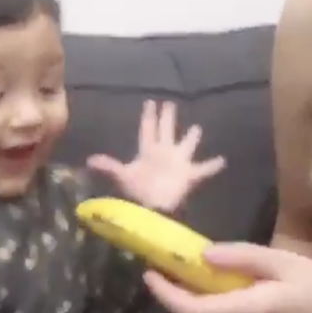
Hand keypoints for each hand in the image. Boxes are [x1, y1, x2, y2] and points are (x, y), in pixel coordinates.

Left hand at [86, 100, 224, 211]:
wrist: (153, 210)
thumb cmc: (138, 193)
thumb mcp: (123, 177)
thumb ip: (109, 167)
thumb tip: (88, 161)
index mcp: (148, 151)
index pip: (148, 130)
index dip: (148, 117)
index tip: (150, 102)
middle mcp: (164, 154)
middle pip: (166, 131)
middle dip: (167, 118)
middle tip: (170, 103)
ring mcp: (178, 163)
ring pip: (186, 146)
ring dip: (192, 138)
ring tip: (197, 128)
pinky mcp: (189, 175)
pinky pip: (203, 169)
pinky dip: (213, 165)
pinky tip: (222, 160)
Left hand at [145, 242, 311, 312]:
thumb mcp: (282, 262)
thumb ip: (240, 258)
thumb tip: (203, 256)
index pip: (190, 310)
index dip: (164, 294)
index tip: (148, 272)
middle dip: (176, 291)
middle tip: (166, 263)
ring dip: (196, 298)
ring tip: (190, 269)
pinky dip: (214, 306)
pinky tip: (219, 286)